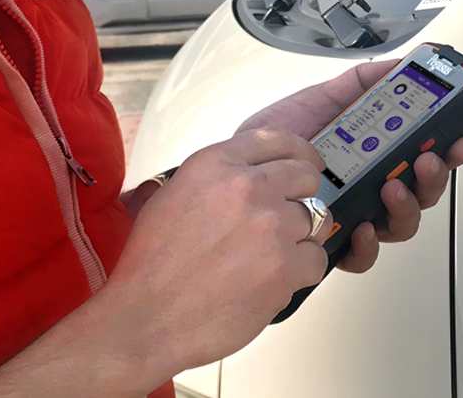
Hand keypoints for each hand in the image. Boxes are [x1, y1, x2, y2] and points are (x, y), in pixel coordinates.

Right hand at [106, 128, 332, 373]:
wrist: (145, 321)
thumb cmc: (150, 268)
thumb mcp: (167, 199)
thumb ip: (211, 181)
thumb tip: (244, 176)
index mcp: (214, 165)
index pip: (276, 141)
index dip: (300, 153)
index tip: (309, 164)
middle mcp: (246, 187)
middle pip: (305, 177)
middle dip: (301, 198)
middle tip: (284, 222)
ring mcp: (270, 225)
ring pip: (316, 220)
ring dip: (299, 239)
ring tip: (266, 260)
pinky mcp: (286, 265)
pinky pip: (317, 259)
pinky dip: (302, 272)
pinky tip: (272, 283)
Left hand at [236, 60, 462, 272]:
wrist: (233, 169)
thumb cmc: (273, 141)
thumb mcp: (318, 101)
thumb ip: (358, 84)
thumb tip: (396, 64)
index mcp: (375, 156)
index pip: (423, 156)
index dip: (448, 150)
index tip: (457, 138)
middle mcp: (371, 188)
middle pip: (422, 191)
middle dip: (434, 175)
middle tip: (425, 159)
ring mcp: (356, 216)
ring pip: (402, 223)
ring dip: (407, 204)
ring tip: (392, 186)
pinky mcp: (332, 243)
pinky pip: (363, 255)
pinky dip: (368, 244)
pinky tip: (362, 225)